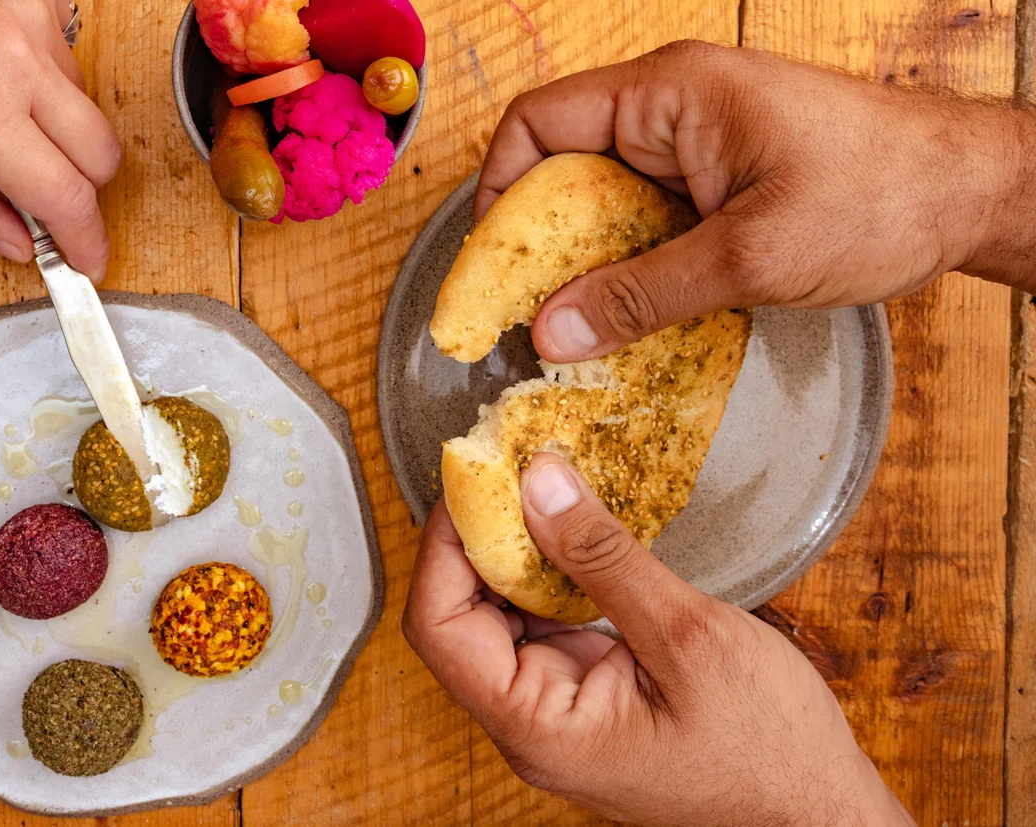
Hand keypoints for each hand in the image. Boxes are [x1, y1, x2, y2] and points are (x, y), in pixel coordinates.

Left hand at [0, 0, 119, 282]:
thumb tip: (14, 242)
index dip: (84, 240)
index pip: (67, 197)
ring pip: (82, 97)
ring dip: (49, 116)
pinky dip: (36, 59)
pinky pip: (65, 40)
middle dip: (80, 186)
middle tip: (41, 191)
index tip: (88, 258)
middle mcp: (19, 58)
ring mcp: (36, 10)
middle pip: (102, 153)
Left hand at [403, 452, 914, 826]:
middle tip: (509, 467)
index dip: (444, 544)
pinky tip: (575, 533)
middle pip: (459, 618)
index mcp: (535, 728)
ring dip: (515, 552)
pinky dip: (551, 577)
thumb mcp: (688, 638)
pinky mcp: (585, 699)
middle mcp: (529, 726)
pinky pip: (543, 628)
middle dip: (478, 538)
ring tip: (543, 486)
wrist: (822, 816)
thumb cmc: (770, 753)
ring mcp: (556, 713)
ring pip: (500, 618)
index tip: (474, 476)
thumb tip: (538, 483)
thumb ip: (603, 559)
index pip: (438, 625)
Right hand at [476, 41, 1035, 362]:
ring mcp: (695, 145)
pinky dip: (629, 269)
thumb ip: (642, 296)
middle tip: (523, 317)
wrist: (972, 194)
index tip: (489, 268)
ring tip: (572, 331)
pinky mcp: (717, 182)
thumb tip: (550, 333)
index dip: (497, 192)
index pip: (540, 124)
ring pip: (603, 204)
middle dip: (538, 243)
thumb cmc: (879, 195)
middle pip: (562, 169)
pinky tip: (626, 320)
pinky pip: (645, 222)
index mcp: (668, 93)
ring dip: (586, 264)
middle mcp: (671, 109)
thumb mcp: (749, 257)